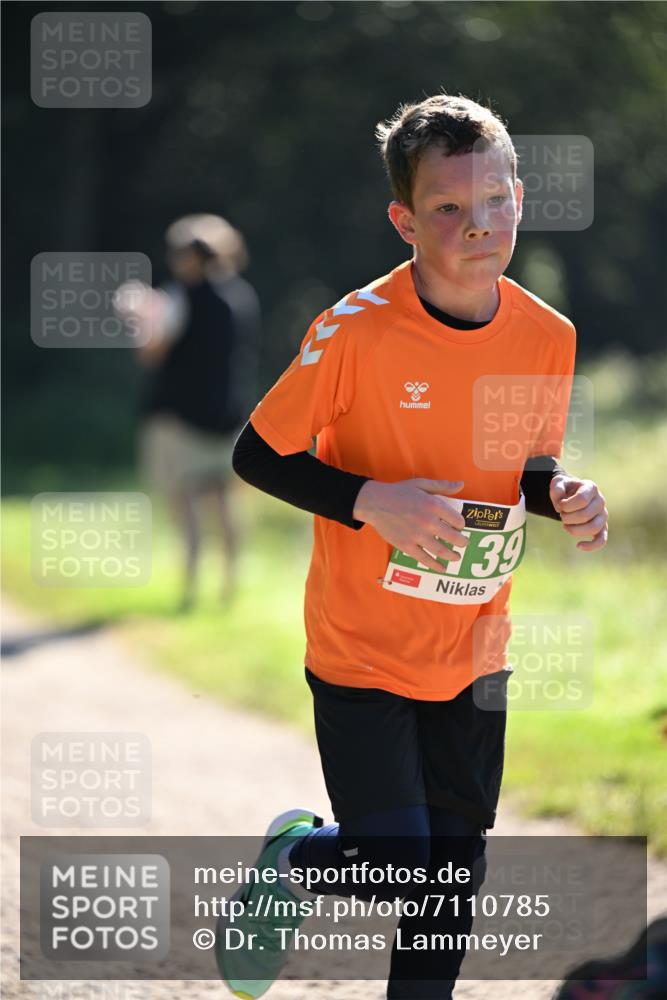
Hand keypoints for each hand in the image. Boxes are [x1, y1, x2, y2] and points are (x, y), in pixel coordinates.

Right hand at [353, 478, 468, 571]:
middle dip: (462, 542)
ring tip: (457, 557)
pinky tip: (442, 568)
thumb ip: (442, 486)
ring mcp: (417, 536)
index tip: (459, 526)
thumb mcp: (421, 484)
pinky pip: (425, 559)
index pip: (457, 520)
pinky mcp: (407, 546)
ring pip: (442, 551)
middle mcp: (428, 522)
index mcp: (434, 505)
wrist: (375, 503)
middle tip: (464, 544)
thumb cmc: (398, 492)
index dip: (461, 524)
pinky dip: (435, 565)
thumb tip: (461, 484)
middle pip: (453, 537)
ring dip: (453, 556)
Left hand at [549, 475, 608, 551]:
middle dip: (568, 518)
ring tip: (565, 526)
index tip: (559, 505)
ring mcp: (602, 515)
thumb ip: (556, 488)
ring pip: (594, 528)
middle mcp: (600, 501)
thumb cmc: (565, 489)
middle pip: (586, 515)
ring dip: (575, 530)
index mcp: (591, 488)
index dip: (566, 505)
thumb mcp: (558, 483)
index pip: (582, 500)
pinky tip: (578, 546)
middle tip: (561, 515)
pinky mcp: (602, 527)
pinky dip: (592, 545)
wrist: (571, 495)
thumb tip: (560, 502)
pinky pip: (602, 539)